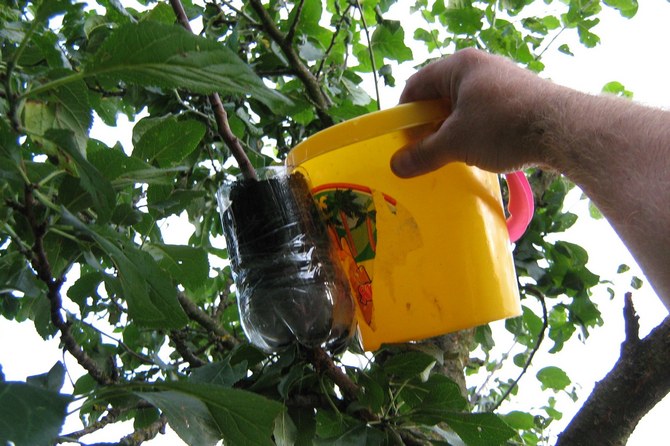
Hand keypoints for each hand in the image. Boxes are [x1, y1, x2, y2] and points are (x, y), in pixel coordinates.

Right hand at [391, 48, 557, 176]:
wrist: (563, 129)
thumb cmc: (502, 127)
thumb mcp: (455, 143)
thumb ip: (423, 154)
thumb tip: (396, 166)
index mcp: (458, 66)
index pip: (416, 86)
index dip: (405, 116)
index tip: (404, 143)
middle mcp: (480, 67)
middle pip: (440, 96)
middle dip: (430, 126)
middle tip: (426, 152)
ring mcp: (502, 80)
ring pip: (464, 107)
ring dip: (453, 132)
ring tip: (454, 156)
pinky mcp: (520, 97)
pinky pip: (485, 113)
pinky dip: (476, 132)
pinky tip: (480, 152)